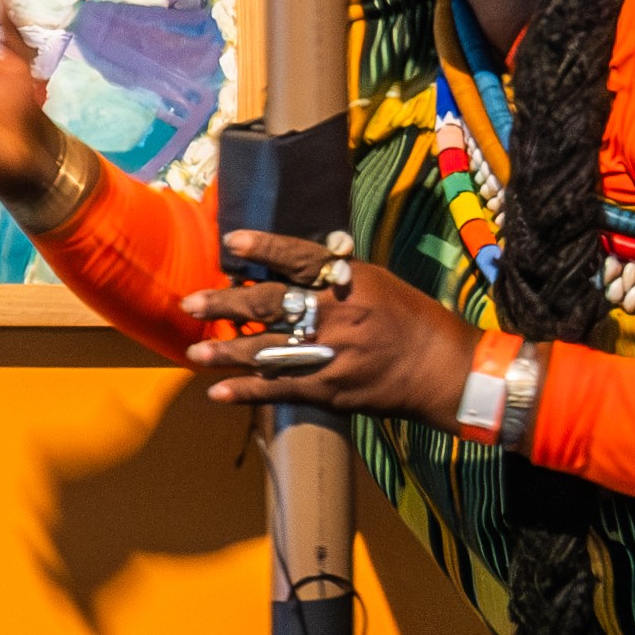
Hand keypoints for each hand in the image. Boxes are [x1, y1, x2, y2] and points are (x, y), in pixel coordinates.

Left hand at [172, 231, 481, 423]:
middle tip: (189, 302)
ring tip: (192, 350)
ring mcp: (332, 354)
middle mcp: (337, 314)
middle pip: (271, 305)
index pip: (300, 258)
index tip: (232, 242)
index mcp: (349, 282)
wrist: (445, 370)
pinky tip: (218, 392)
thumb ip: (335, 276)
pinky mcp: (331, 389)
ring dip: (226, 352)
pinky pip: (280, 389)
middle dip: (226, 304)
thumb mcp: (378, 284)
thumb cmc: (413, 321)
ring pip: (267, 351)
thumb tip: (294, 267)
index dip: (265, 248)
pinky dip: (247, 391)